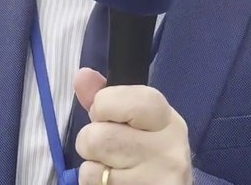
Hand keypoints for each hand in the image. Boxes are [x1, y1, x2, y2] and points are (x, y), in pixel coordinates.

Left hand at [73, 68, 191, 184]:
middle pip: (100, 136)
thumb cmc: (148, 154)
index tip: (107, 115)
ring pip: (92, 166)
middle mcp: (168, 148)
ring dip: (92, 165)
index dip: (104, 105)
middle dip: (90, 140)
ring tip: (111, 167)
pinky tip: (114, 183)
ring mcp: (159, 177)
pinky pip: (93, 184)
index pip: (128, 100)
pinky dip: (95, 183)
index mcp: (167, 119)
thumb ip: (107, 98)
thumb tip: (82, 76)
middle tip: (107, 148)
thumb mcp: (135, 121)